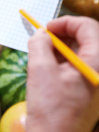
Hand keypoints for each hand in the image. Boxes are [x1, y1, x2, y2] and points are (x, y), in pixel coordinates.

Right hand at [27, 16, 98, 131]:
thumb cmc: (50, 108)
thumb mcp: (40, 69)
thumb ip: (39, 43)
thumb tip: (41, 33)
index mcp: (97, 63)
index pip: (87, 27)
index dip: (65, 22)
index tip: (46, 28)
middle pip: (86, 38)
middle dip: (62, 34)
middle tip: (43, 38)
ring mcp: (96, 80)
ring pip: (82, 51)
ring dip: (61, 47)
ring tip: (42, 52)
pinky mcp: (90, 88)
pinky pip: (79, 64)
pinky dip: (63, 59)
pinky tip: (48, 64)